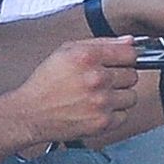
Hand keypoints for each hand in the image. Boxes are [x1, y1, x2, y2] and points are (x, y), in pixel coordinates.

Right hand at [10, 40, 139, 148]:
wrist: (31, 113)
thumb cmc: (47, 82)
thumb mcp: (67, 51)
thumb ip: (101, 43)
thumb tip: (129, 41)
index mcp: (88, 57)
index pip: (130, 54)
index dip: (125, 58)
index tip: (119, 63)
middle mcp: (96, 78)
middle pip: (132, 75)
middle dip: (119, 77)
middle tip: (102, 81)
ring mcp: (101, 102)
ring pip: (131, 96)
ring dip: (119, 97)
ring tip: (99, 96)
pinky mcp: (102, 122)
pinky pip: (124, 116)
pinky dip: (113, 114)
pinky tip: (97, 109)